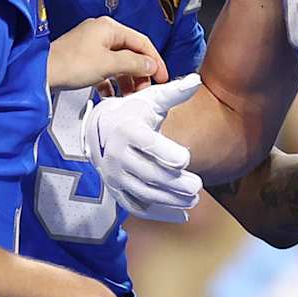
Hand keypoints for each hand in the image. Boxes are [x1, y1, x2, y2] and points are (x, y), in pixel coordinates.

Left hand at [47, 16, 167, 93]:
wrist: (39, 74)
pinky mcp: (83, 58)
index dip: (155, 60)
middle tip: (144, 89)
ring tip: (129, 94)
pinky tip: (111, 93)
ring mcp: (91, 45)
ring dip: (126, 79)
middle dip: (139, 72)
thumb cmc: (70, 64)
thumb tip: (151, 65)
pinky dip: (111, 81)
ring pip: (118, 62)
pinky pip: (105, 69)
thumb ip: (134, 64)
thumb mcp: (109, 65)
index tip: (162, 77)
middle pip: (131, 53)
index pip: (142, 42)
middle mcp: (101, 33)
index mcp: (109, 28)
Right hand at [82, 73, 203, 222]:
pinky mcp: (116, 191)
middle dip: (173, 182)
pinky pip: (137, 207)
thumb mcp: (151, 100)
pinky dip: (159, 214)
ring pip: (144, 192)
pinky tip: (182, 216)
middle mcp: (116, 155)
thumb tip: (197, 80)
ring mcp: (114, 176)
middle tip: (197, 186)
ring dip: (169, 200)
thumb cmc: (133, 112)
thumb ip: (175, 92)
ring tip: (194, 199)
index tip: (186, 158)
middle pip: (148, 172)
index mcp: (127, 130)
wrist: (100, 130)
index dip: (165, 152)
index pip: (146, 143)